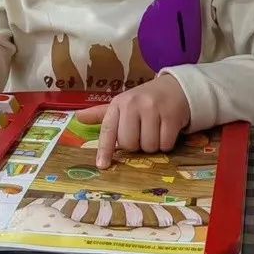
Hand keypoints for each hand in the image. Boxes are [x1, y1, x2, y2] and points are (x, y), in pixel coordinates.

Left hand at [76, 75, 190, 169]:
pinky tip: (167, 131)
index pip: (108, 129)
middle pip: (129, 144)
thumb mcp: (123, 104)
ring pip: (148, 146)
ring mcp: (153, 108)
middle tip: (142, 133)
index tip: (102, 165)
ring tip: (155, 130)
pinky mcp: (171, 115)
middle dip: (136, 145)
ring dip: (153, 145)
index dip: (105, 149)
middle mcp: (133, 104)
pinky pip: (165, 144)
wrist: (176, 88)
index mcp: (118, 103)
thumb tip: (78, 117)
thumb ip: (102, 114)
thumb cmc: (145, 100)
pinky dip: (167, 144)